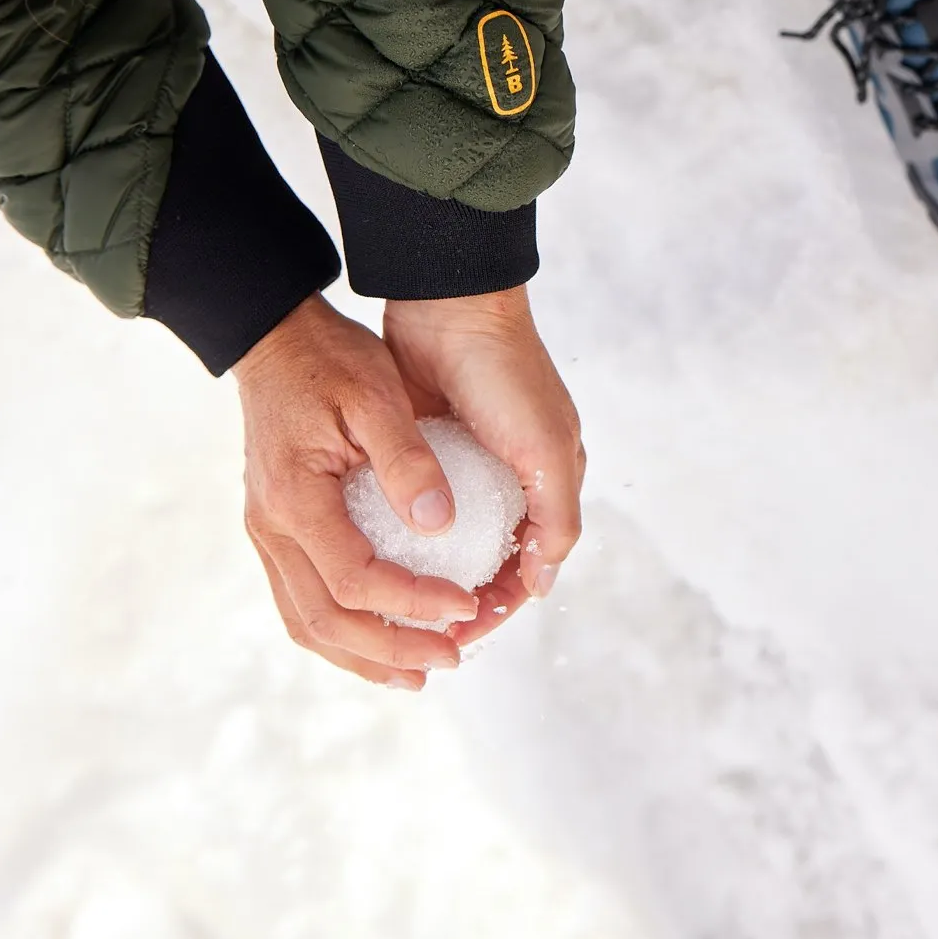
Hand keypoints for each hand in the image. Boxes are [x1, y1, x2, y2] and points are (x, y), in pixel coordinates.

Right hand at [234, 295, 480, 687]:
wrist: (275, 338)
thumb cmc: (329, 359)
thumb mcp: (377, 395)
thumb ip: (407, 460)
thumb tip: (440, 524)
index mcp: (297, 498)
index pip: (357, 579)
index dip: (414, 603)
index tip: (467, 603)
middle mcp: (271, 526)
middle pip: (325, 620)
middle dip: (390, 650)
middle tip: (450, 658)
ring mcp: (267, 530)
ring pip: (306, 621)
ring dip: (361, 655)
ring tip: (417, 670)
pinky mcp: (276, 526)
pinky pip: (300, 598)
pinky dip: (340, 629)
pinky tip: (379, 633)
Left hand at [383, 286, 583, 644]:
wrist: (451, 305)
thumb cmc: (507, 375)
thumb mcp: (546, 449)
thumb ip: (555, 517)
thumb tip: (543, 584)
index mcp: (549, 476)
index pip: (530, 562)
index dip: (502, 602)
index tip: (466, 633)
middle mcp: (510, 474)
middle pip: (489, 557)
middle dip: (463, 597)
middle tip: (428, 632)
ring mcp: (467, 460)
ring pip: (451, 537)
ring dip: (432, 572)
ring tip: (400, 607)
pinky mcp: (426, 444)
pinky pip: (417, 504)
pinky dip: (406, 535)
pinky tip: (382, 559)